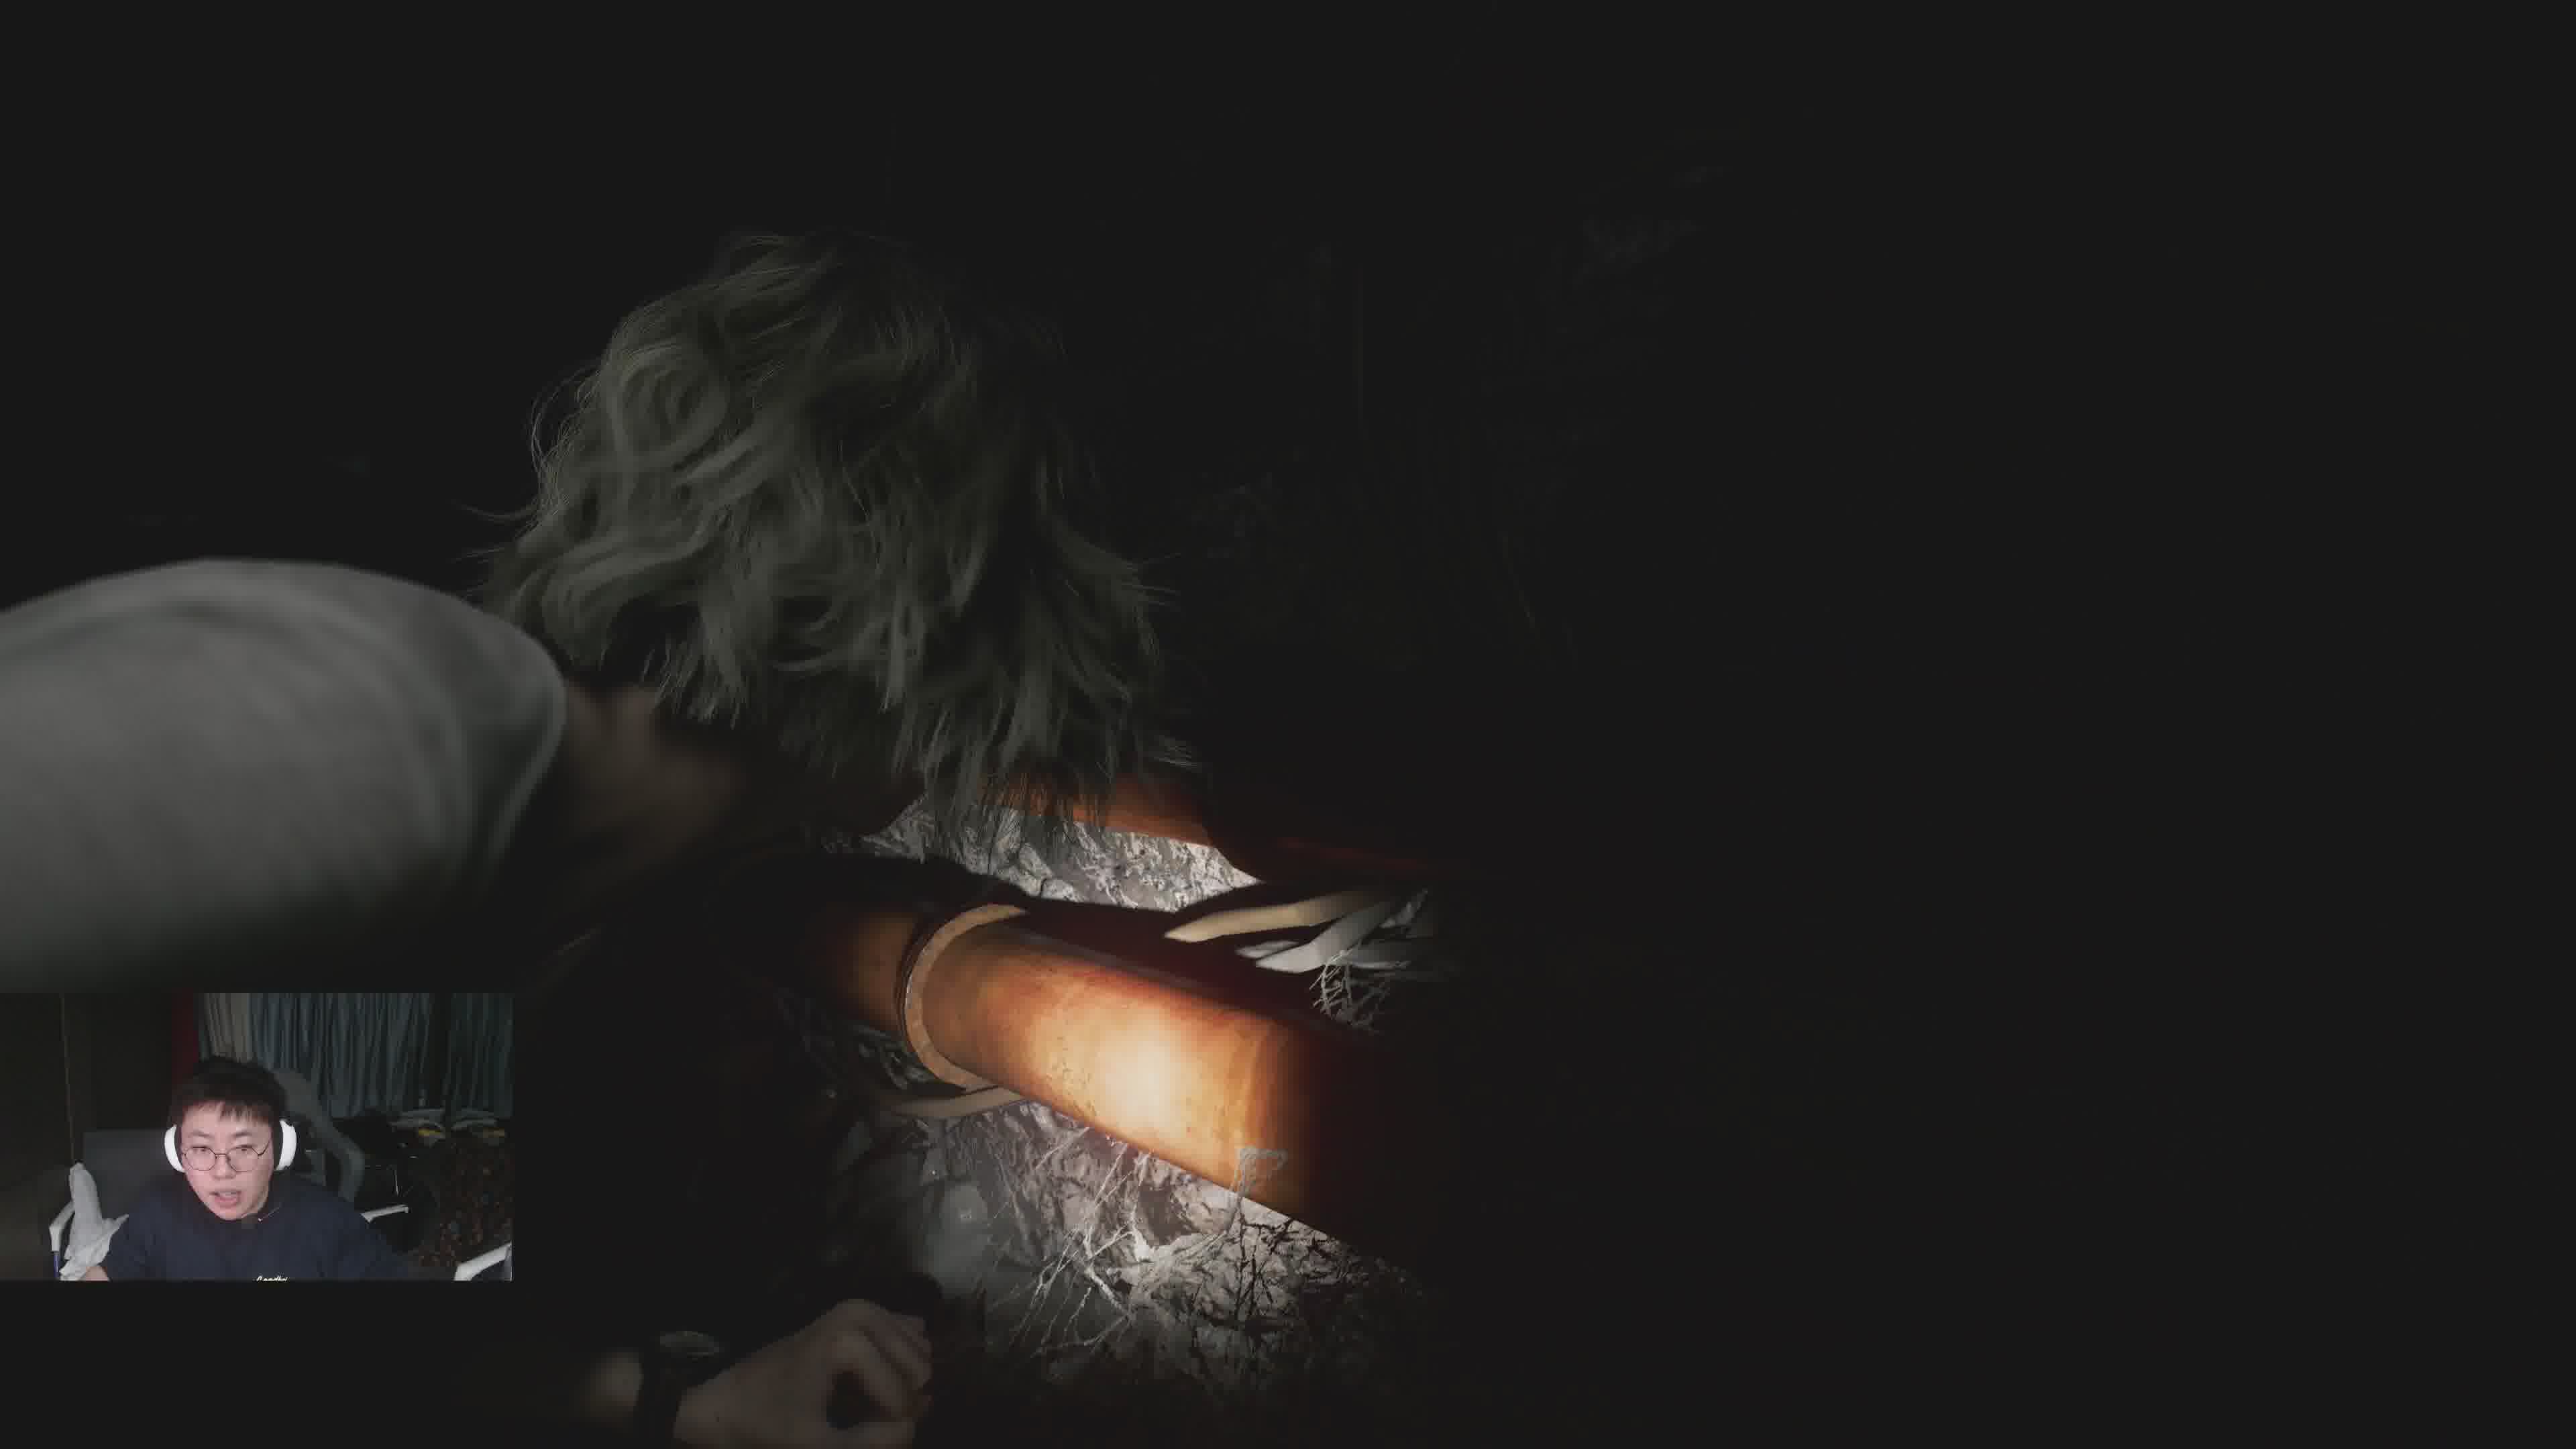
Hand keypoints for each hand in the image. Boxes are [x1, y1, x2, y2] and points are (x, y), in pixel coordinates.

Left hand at [678, 1299, 934, 1447]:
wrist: (723, 1404)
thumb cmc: (766, 1427)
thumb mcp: (818, 1446)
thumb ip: (870, 1443)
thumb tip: (910, 1427)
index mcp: (844, 1343)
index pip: (899, 1384)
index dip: (901, 1414)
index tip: (889, 1433)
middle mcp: (850, 1316)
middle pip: (910, 1352)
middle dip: (911, 1387)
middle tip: (904, 1416)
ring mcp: (845, 1312)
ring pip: (905, 1332)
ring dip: (911, 1364)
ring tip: (911, 1395)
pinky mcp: (839, 1317)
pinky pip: (890, 1320)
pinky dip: (902, 1339)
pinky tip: (909, 1357)